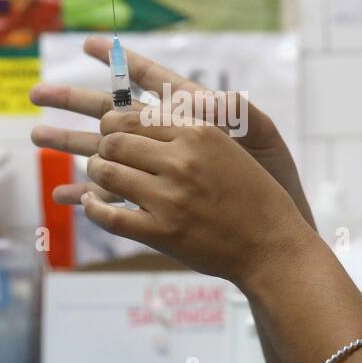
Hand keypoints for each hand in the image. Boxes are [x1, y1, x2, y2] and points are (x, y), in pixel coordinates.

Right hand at [30, 37, 310, 222]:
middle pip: (113, 114)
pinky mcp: (155, 204)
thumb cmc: (271, 181)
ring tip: (34, 137)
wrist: (274, 234)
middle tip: (36, 94)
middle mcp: (168, 139)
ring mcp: (158, 171)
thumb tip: (214, 97)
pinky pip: (114, 197)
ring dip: (69, 145)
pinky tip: (63, 194)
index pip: (149, 79)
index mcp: (191, 115)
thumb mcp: (264, 141)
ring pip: (105, 154)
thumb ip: (241, 115)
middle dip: (74, 103)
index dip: (119, 61)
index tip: (88, 44)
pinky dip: (88, 196)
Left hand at [83, 108, 311, 287]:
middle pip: (114, 140)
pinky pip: (109, 215)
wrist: (272, 246)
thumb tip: (148, 116)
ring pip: (106, 172)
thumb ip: (189, 128)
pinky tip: (90, 203)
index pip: (134, 116)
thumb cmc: (253, 196)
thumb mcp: (228, 148)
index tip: (111, 130)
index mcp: (198, 132)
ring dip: (95, 173)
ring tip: (98, 176)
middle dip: (102, 146)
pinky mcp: (161, 232)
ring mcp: (170, 197)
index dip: (113, 123)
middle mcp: (182, 160)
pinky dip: (92, 207)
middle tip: (102, 155)